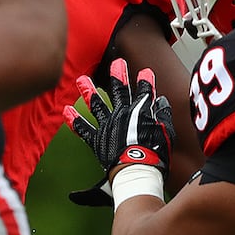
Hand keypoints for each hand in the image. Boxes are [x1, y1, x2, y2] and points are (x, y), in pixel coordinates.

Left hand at [64, 58, 174, 185]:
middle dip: (118, 75)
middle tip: (117, 64)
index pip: (145, 92)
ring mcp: (107, 125)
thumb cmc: (154, 155)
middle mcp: (121, 114)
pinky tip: (67, 111)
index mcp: (140, 112)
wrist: (137, 170)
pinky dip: (74, 120)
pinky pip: (83, 128)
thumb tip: (162, 103)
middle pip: (119, 91)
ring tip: (82, 80)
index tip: (145, 73)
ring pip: (96, 104)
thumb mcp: (167, 133)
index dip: (146, 82)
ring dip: (89, 91)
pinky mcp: (97, 139)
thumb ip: (163, 116)